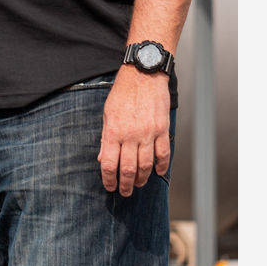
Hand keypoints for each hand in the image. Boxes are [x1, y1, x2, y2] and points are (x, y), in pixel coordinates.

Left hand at [99, 64, 171, 195]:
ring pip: (146, 165)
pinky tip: (158, 172)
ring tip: (139, 184)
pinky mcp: (162, 129)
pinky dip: (161, 166)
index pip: (109, 164)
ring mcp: (148, 133)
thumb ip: (106, 138)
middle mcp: (131, 135)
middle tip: (125, 192)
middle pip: (128, 169)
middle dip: (125, 185)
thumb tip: (103, 158)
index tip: (110, 186)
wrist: (143, 74)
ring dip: (142, 179)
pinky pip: (163, 154)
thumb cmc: (124, 91)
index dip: (109, 180)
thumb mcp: (107, 113)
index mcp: (114, 132)